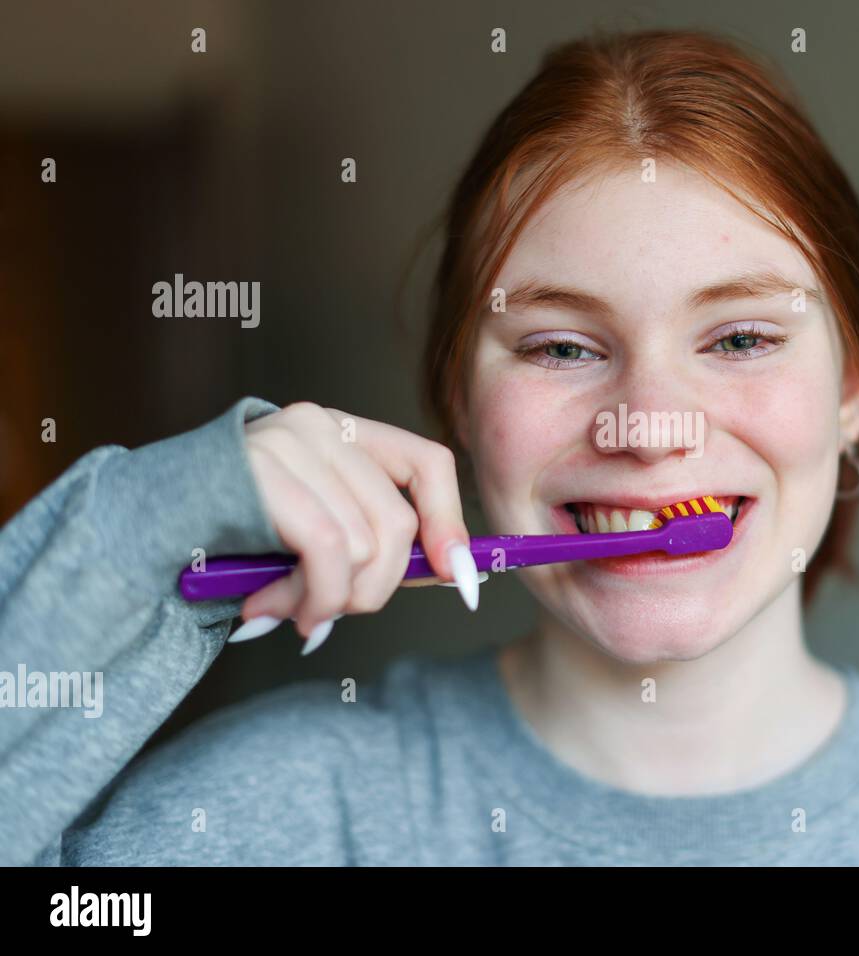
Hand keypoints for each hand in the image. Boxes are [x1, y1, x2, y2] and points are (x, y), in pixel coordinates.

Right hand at [228, 401, 479, 652]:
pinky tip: (271, 611)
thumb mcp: (314, 531)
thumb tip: (453, 569)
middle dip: (372, 590)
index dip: (451, 523)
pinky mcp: (264, 472)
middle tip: (326, 615)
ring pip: (366, 546)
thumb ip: (373, 540)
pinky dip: (312, 599)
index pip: (427, 463)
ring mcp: (289, 442)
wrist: (135, 531)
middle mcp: (319, 424)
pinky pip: (329, 554)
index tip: (460, 578)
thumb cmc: (228, 538)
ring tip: (283, 609)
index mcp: (341, 430)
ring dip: (326, 600)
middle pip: (398, 523)